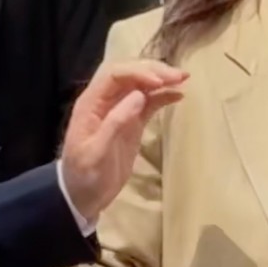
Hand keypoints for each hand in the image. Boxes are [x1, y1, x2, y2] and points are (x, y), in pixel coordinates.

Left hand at [60, 60, 187, 223]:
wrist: (84, 196)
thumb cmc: (85, 175)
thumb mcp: (96, 153)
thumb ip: (115, 123)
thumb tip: (139, 95)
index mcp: (91, 103)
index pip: (114, 74)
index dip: (138, 72)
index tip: (160, 82)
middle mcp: (104, 100)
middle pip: (129, 73)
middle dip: (153, 70)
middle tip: (179, 76)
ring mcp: (120, 110)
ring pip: (141, 84)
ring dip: (161, 79)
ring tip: (183, 79)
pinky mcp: (132, 121)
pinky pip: (148, 102)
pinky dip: (163, 96)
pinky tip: (179, 96)